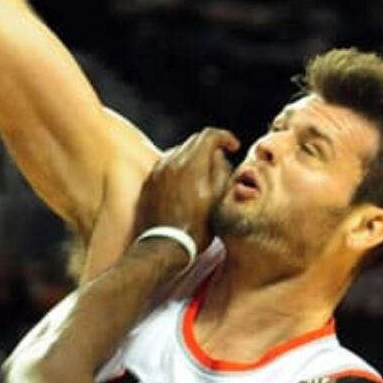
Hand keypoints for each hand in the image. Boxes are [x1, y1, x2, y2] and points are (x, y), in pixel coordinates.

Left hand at [134, 128, 240, 252]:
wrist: (165, 247)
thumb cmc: (196, 227)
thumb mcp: (219, 200)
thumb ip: (222, 172)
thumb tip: (220, 158)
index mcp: (192, 164)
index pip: (210, 135)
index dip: (225, 138)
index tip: (233, 147)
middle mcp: (171, 162)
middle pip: (193, 141)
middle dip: (210, 147)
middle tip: (221, 160)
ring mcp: (157, 172)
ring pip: (179, 152)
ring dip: (194, 157)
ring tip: (204, 175)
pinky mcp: (149, 183)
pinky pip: (166, 166)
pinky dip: (179, 168)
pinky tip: (186, 185)